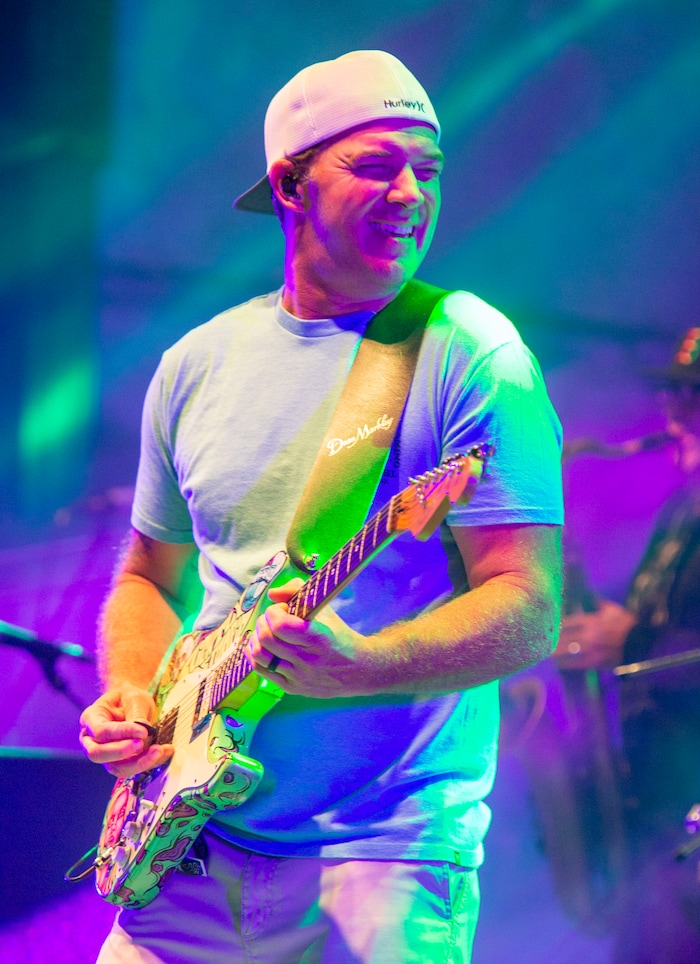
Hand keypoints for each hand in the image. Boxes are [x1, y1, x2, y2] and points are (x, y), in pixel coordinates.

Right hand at [79, 683, 173, 777]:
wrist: (135, 705)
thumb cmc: (130, 699)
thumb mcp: (134, 699)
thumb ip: (136, 715)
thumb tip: (143, 733)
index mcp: (91, 718)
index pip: (101, 731)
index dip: (121, 733)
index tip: (143, 731)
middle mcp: (92, 739)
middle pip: (98, 754)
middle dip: (121, 752)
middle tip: (142, 744)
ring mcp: (105, 754)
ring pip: (115, 768)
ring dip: (138, 762)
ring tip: (159, 750)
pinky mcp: (120, 763)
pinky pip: (131, 769)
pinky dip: (149, 763)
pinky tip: (165, 751)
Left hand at [246, 579, 376, 697]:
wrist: (358, 670)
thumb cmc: (339, 635)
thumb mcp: (325, 609)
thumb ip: (297, 591)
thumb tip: (271, 594)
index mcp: (317, 638)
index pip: (281, 625)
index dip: (275, 612)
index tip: (283, 608)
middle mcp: (307, 660)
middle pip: (266, 639)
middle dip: (263, 622)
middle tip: (272, 618)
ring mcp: (298, 676)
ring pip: (260, 656)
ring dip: (256, 638)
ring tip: (266, 631)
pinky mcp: (292, 688)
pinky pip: (262, 671)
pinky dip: (255, 656)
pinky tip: (262, 646)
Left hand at [552, 600, 636, 669]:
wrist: (642, 643)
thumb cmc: (627, 625)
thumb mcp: (613, 610)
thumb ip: (597, 604)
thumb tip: (587, 597)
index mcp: (592, 621)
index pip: (567, 622)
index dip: (555, 625)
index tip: (547, 626)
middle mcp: (589, 635)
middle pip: (562, 637)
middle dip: (550, 639)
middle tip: (539, 640)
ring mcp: (591, 650)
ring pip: (566, 651)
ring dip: (553, 651)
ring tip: (544, 651)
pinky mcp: (595, 663)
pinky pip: (575, 663)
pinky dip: (564, 663)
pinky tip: (556, 662)